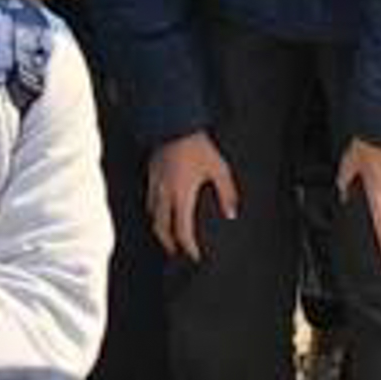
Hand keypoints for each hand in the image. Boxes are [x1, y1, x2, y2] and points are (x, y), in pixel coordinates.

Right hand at [146, 133, 239, 262]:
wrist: (174, 124)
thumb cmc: (197, 147)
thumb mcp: (219, 169)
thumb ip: (227, 193)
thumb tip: (232, 213)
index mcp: (181, 197)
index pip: (182, 231)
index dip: (189, 247)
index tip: (195, 255)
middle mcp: (164, 195)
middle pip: (161, 229)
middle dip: (169, 244)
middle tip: (177, 251)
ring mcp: (154, 185)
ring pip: (152, 216)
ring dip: (160, 229)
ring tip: (169, 235)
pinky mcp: (150, 176)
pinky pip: (148, 201)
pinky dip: (154, 212)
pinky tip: (162, 211)